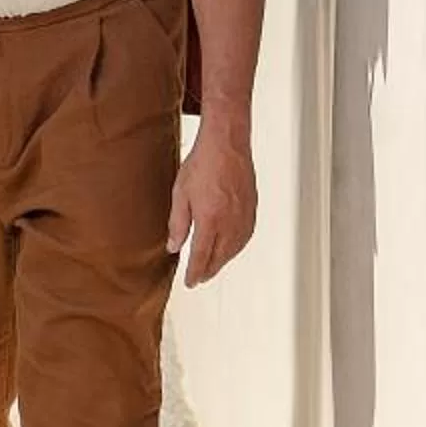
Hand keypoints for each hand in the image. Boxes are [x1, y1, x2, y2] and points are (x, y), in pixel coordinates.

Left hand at [167, 120, 256, 288]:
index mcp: (210, 220)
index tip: (190, 282)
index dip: (195, 273)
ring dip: (223, 260)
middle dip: (208, 270)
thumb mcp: (180, 194)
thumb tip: (174, 246)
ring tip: (212, 265)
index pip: (202, 257)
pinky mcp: (252, 209)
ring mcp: (243, 217)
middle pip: (220, 257)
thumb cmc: (203, 164)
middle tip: (199, 277)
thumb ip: (177, 223)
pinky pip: (245, 236)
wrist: (227, 144)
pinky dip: (236, 247)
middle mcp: (230, 223)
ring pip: (234, 249)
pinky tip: (229, 246)